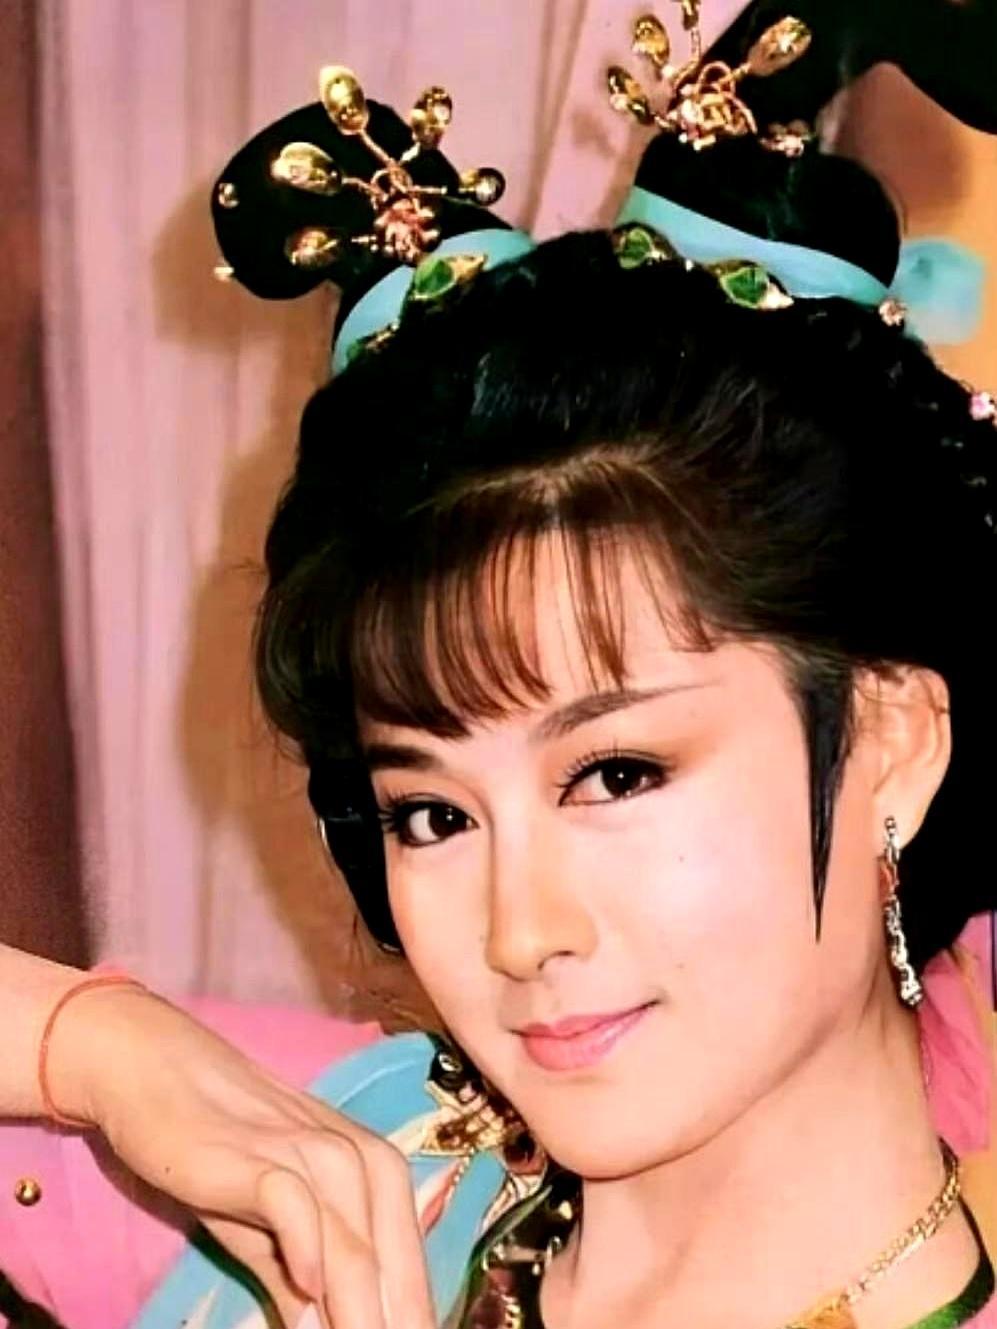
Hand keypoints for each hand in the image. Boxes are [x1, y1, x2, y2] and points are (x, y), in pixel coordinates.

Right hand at [49, 986, 435, 1328]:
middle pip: (393, 1256)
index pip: (410, 1262)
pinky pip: (293, 1202)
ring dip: (361, 1304)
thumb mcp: (267, 1227)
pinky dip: (306, 1246)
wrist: (157, 1070)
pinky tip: (307, 1290)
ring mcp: (308, 1150)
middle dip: (397, 1316)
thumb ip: (300, 1283)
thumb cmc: (221, 1151)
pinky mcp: (257, 1153)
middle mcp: (356, 1158)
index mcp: (374, 1172)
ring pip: (353, 1240)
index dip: (412, 1313)